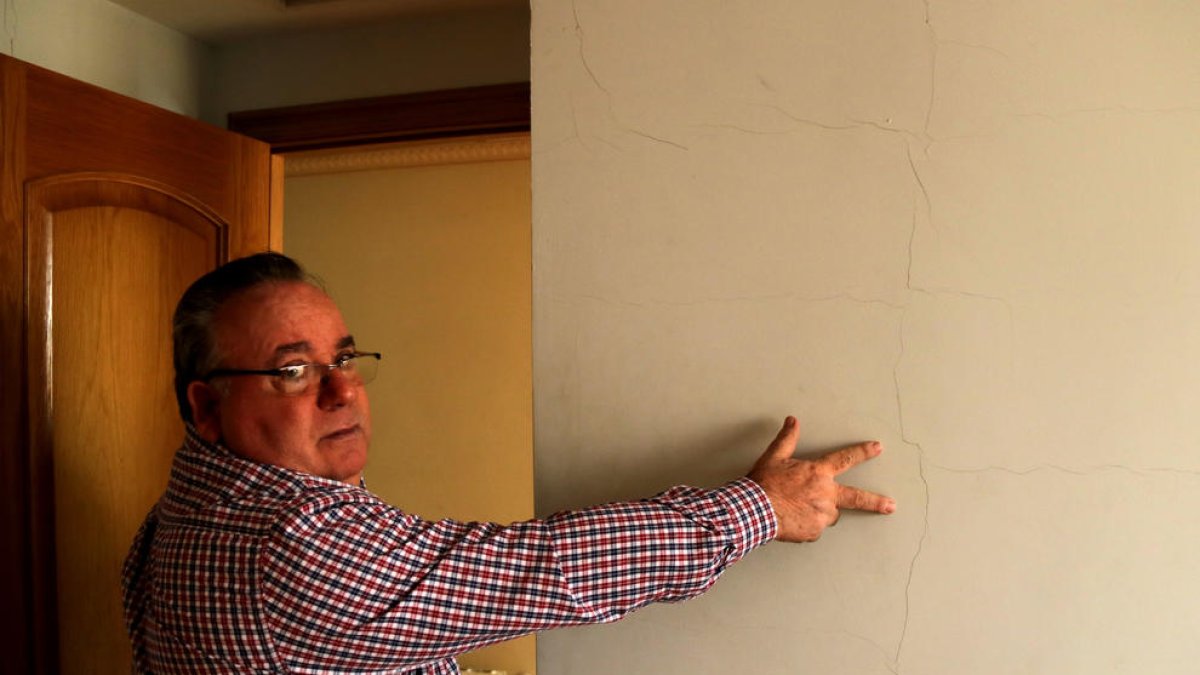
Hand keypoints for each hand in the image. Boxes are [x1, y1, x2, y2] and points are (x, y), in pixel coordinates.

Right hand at [748, 416, 894, 542]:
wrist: (755, 510)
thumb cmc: (764, 484)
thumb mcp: (774, 457)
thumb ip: (787, 439)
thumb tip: (792, 421)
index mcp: (818, 473)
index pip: (845, 459)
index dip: (863, 452)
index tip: (878, 448)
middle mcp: (825, 494)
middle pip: (857, 498)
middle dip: (876, 502)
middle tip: (891, 506)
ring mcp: (822, 515)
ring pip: (829, 513)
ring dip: (821, 511)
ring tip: (798, 508)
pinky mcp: (814, 531)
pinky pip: (815, 528)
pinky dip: (807, 524)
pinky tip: (792, 518)